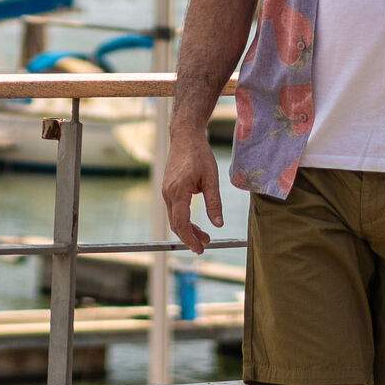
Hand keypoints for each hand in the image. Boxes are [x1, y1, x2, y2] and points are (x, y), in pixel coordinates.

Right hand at [161, 135, 223, 254]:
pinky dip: (184, 219)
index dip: (190, 239)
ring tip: (204, 236)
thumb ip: (214, 203)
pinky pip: (174, 210)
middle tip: (206, 244)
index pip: (181, 223)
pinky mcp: (168, 189)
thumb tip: (218, 224)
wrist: (185, 136)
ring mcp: (166, 191)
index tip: (201, 249)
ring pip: (174, 218)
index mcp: (178, 191)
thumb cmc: (199, 154)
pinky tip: (195, 222)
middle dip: (190, 237)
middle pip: (176, 224)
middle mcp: (168, 194)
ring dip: (187, 229)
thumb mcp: (211, 178)